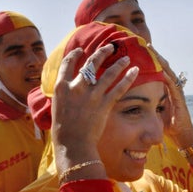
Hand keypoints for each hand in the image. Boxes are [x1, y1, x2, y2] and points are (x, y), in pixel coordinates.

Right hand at [52, 44, 138, 173]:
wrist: (72, 144)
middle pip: (91, 64)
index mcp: (62, 87)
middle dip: (101, 53)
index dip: (74, 55)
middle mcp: (77, 87)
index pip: (67, 64)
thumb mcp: (58, 107)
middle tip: (109, 48)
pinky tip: (134, 71)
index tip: (81, 51)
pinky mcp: (105, 104)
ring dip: (119, 64)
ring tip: (125, 58)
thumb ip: (64, 95)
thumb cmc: (63, 130)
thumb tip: (67, 88)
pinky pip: (119, 88)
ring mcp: (92, 95)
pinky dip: (128, 78)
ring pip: (108, 73)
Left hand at [147, 44, 192, 145]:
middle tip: (147, 44)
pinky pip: (172, 83)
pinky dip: (166, 75)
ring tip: (154, 51)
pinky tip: (161, 69)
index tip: (141, 51)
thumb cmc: (166, 124)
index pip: (157, 71)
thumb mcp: (154, 110)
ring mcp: (176, 91)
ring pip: (168, 72)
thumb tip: (131, 99)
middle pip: (163, 67)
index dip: (150, 61)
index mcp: (164, 89)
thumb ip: (146, 103)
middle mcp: (171, 87)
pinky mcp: (179, 97)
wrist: (181, 134)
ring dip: (161, 61)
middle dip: (155, 55)